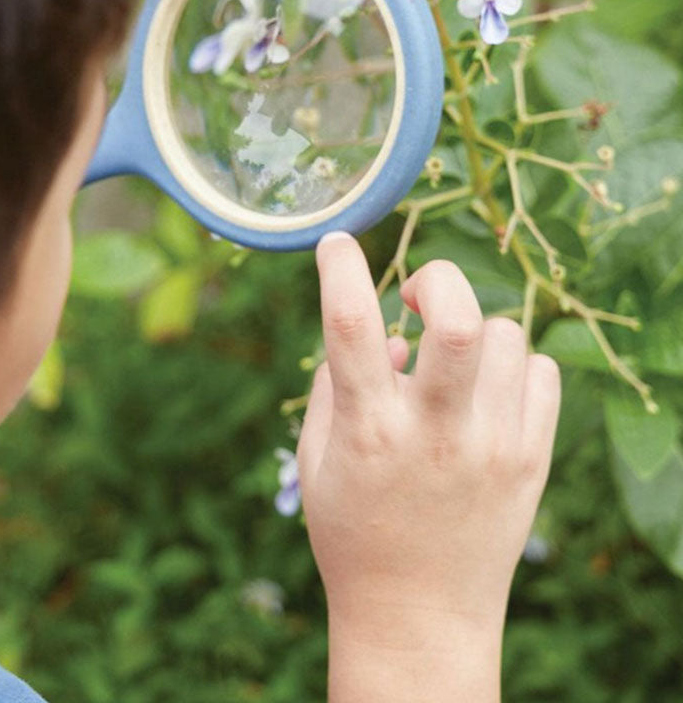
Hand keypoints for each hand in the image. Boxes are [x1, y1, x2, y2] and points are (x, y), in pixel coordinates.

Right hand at [299, 233, 560, 702]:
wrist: (421, 617)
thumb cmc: (352, 533)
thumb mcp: (315, 459)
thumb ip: (336, 385)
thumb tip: (385, 330)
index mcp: (370, 431)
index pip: (350, 325)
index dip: (339, 266)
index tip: (335, 242)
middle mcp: (436, 434)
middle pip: (458, 320)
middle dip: (435, 279)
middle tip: (416, 296)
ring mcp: (493, 447)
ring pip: (505, 335)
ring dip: (470, 331)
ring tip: (449, 364)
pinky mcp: (532, 460)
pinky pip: (542, 372)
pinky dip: (510, 367)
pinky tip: (483, 393)